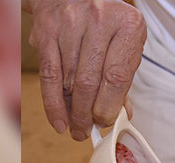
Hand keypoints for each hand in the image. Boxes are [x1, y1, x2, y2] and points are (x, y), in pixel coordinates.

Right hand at [26, 0, 145, 140]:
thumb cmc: (104, 22)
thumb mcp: (124, 41)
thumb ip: (123, 76)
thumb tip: (121, 114)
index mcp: (127, 25)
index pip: (117, 76)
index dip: (109, 106)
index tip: (105, 121)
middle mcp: (99, 21)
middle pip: (90, 82)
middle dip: (87, 114)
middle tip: (87, 130)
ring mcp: (70, 25)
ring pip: (69, 82)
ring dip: (71, 112)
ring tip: (74, 127)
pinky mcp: (47, 32)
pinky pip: (49, 76)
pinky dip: (53, 104)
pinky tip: (58, 120)